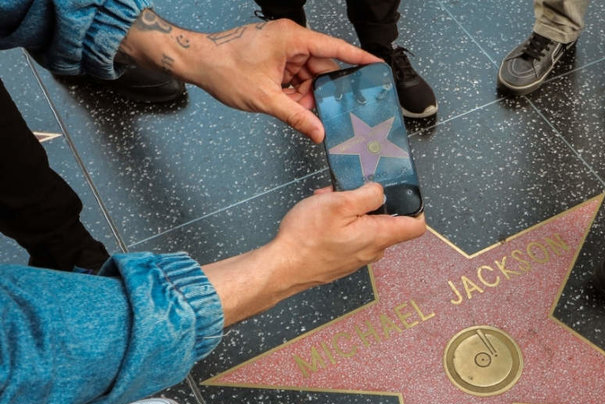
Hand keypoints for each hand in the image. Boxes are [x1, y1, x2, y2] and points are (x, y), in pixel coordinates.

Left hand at [120, 10, 380, 141]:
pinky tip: (291, 106)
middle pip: (322, 66)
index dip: (359, 59)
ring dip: (306, 95)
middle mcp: (291, 40)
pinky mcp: (274, 57)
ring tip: (300, 112)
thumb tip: (319, 134)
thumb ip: (297, 117)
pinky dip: (294, 92)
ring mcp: (282, 48)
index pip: (336, 48)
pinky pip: (295, 76)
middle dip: (324, 90)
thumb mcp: (266, 99)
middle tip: (336, 111)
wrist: (196, 62)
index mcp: (293, 40)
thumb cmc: (225, 70)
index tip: (378, 66)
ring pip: (308, 75)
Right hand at [202, 183, 425, 324]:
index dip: (415, 207)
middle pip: (387, 222)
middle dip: (369, 203)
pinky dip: (340, 224)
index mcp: (379, 236)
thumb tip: (380, 191)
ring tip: (326, 202)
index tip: (404, 193)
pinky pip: (350, 237)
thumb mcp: (339, 204)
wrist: (283, 268)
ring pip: (364, 227)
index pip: (416, 227)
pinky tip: (320, 217)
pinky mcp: (343, 261)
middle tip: (346, 192)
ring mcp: (358, 258)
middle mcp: (373, 250)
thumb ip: (367, 195)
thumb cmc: (308, 237)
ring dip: (350, 212)